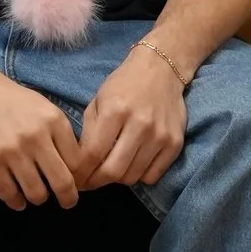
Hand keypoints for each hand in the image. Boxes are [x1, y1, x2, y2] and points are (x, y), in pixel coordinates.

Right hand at [0, 59, 82, 210]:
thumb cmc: (12, 101)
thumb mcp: (44, 108)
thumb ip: (60, 134)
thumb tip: (76, 169)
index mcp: (53, 121)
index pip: (77, 162)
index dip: (78, 176)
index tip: (75, 183)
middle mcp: (35, 136)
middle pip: (62, 182)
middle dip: (67, 198)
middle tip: (67, 202)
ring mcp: (10, 151)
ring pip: (36, 193)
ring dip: (39, 198)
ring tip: (36, 195)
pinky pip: (9, 194)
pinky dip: (16, 202)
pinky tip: (18, 199)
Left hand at [77, 41, 188, 189]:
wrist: (162, 69)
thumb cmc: (124, 84)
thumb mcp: (98, 100)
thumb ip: (89, 131)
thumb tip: (80, 165)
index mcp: (115, 110)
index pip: (93, 154)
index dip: (81, 172)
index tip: (74, 179)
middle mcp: (140, 124)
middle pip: (113, 171)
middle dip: (96, 182)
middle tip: (89, 182)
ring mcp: (160, 135)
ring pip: (133, 176)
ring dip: (117, 179)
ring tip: (110, 171)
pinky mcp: (175, 143)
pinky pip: (153, 175)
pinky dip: (139, 176)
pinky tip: (132, 164)